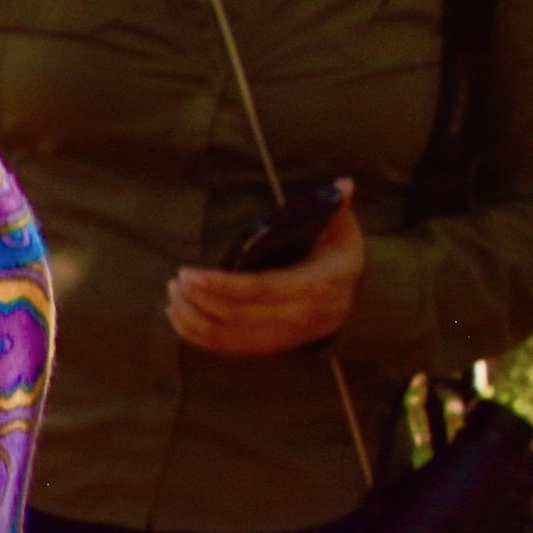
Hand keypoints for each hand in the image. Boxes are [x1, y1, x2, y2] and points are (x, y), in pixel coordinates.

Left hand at [169, 182, 364, 355]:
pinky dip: (197, 335)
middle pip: (239, 316)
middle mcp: (302, 316)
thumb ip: (335, 207)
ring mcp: (286, 336)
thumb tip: (344, 184)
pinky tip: (177, 313)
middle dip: (200, 299)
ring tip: (174, 291)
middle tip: (178, 278)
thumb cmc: (338, 256)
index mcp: (317, 285)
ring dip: (192, 316)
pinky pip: (228, 348)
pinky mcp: (270, 346)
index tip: (190, 274)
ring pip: (228, 336)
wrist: (357, 301)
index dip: (223, 286)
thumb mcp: (343, 230)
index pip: (262, 289)